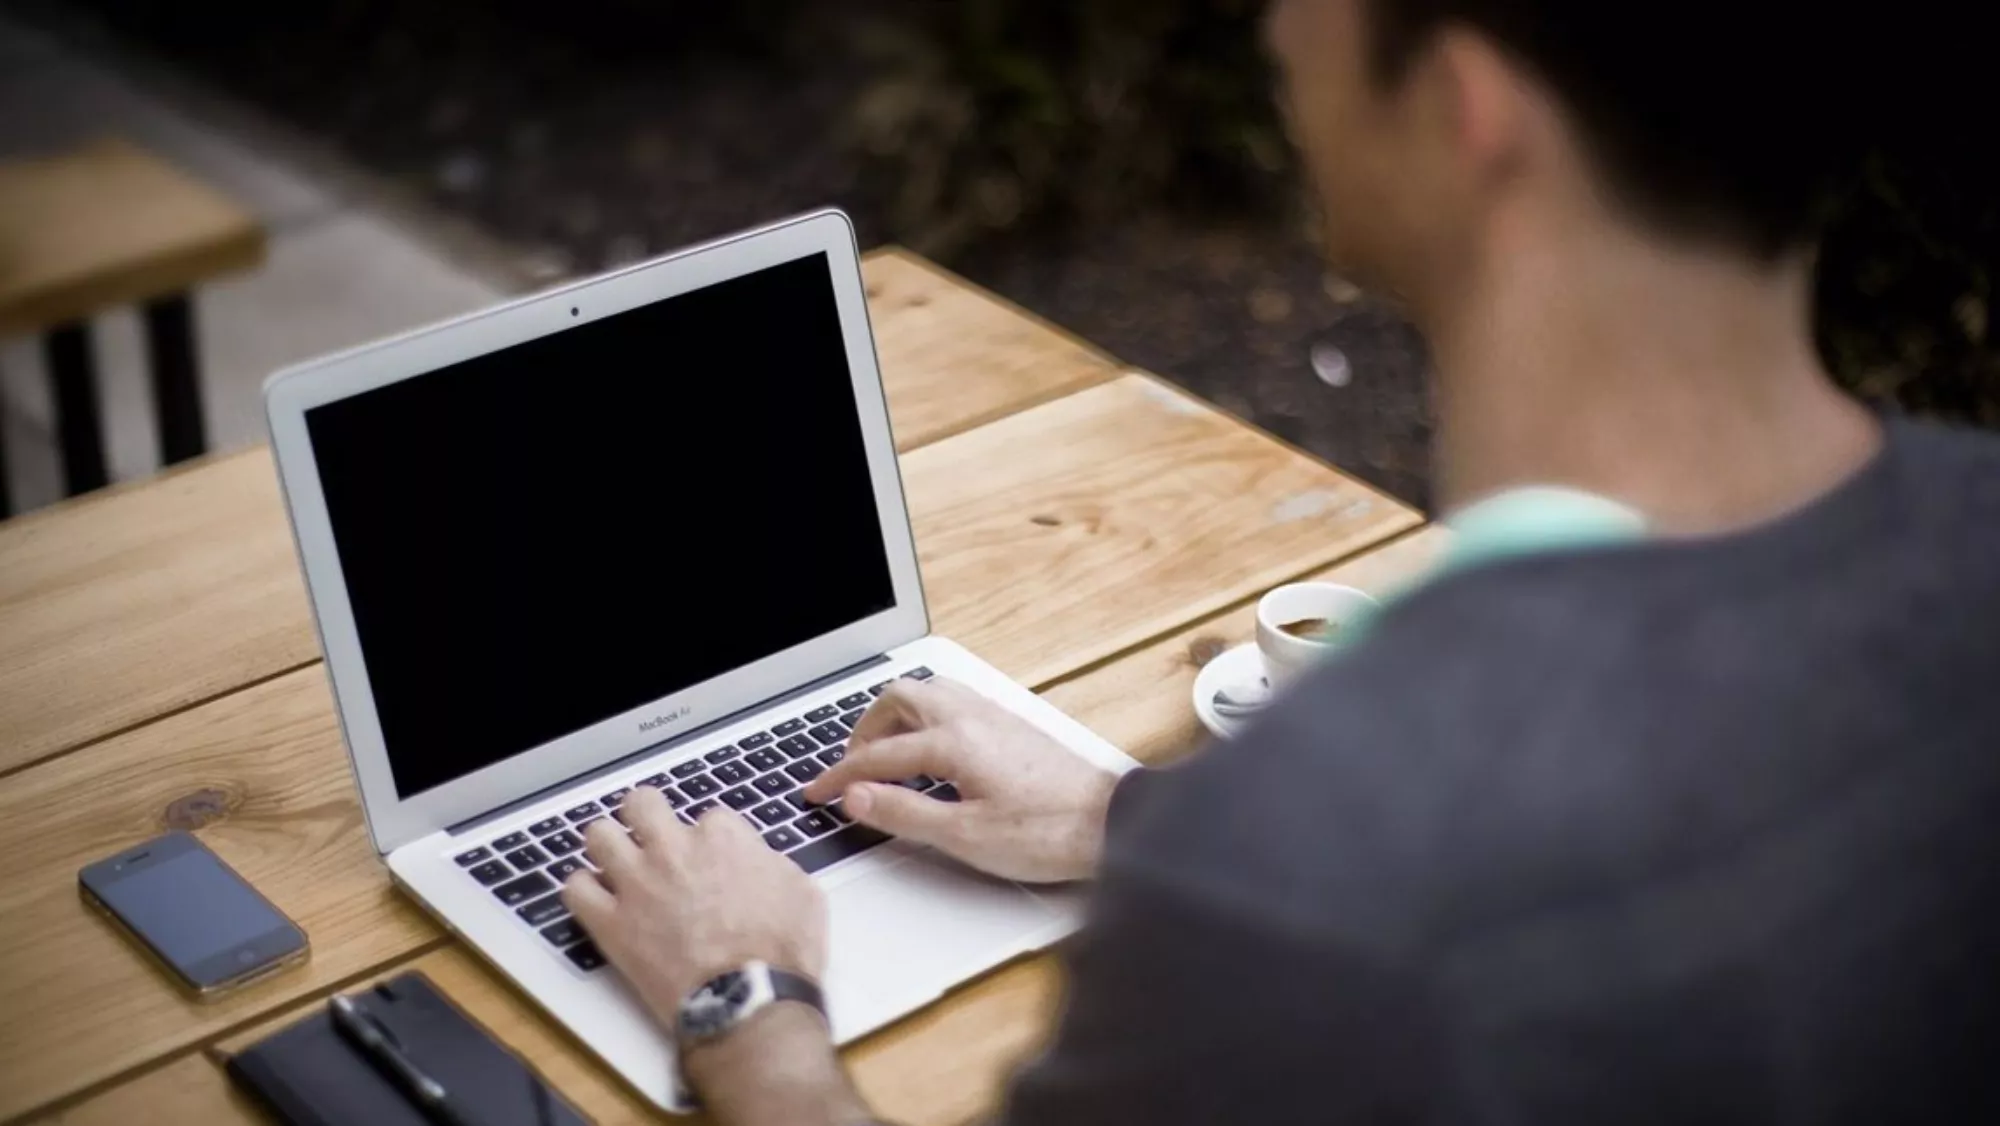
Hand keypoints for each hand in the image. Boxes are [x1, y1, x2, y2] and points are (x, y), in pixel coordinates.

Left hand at [561, 787, 826, 1029]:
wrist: (748, 1000)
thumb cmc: (781, 953)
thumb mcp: (803, 894)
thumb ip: (772, 865)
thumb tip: (760, 864)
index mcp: (722, 838)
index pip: (707, 816)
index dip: (708, 839)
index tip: (711, 859)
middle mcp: (674, 850)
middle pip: (642, 804)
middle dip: (645, 815)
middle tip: (650, 834)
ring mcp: (637, 883)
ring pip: (598, 835)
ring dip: (607, 844)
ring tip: (615, 859)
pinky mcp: (611, 923)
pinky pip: (575, 890)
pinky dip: (582, 890)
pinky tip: (595, 899)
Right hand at [802, 678, 1119, 882]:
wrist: (1111, 824)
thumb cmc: (1047, 833)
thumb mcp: (965, 836)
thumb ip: (904, 814)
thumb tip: (857, 798)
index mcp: (954, 741)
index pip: (878, 755)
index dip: (840, 776)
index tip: (818, 793)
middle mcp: (972, 717)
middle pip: (899, 699)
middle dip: (865, 730)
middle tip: (851, 767)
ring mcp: (995, 716)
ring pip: (929, 693)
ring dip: (896, 717)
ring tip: (884, 753)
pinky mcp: (1012, 725)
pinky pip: (953, 701)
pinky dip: (926, 717)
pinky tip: (930, 749)